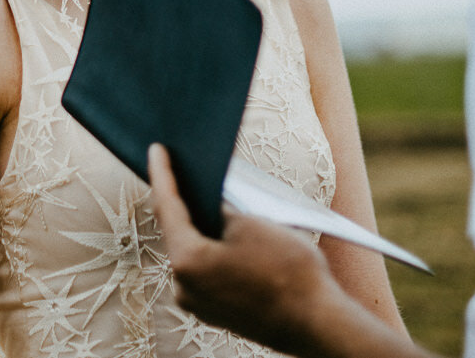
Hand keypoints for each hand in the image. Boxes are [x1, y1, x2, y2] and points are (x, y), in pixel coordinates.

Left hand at [147, 144, 339, 355]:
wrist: (317, 323)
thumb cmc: (288, 272)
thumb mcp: (252, 224)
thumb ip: (221, 208)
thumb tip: (212, 201)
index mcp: (187, 261)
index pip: (168, 207)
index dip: (162, 174)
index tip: (156, 151)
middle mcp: (184, 287)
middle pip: (176, 232)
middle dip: (181, 201)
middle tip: (179, 169)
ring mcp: (200, 304)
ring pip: (193, 254)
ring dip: (199, 228)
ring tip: (205, 197)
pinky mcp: (217, 313)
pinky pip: (207, 272)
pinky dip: (212, 251)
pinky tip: (224, 234)